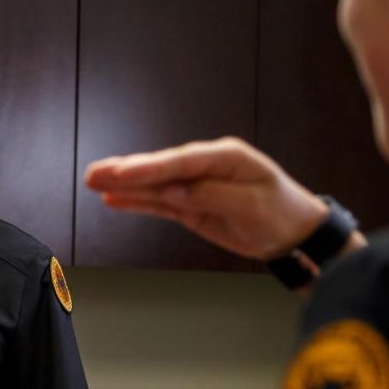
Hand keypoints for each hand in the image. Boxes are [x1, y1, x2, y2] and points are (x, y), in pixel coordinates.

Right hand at [84, 136, 329, 260]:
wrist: (295, 232)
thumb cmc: (281, 213)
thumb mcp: (251, 205)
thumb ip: (210, 196)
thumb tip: (173, 192)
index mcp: (226, 156)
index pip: (181, 160)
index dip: (150, 166)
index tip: (123, 172)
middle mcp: (207, 166)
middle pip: (161, 167)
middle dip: (127, 171)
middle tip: (94, 172)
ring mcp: (197, 185)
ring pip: (155, 184)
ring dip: (125, 184)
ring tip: (92, 180)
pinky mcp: (192, 205)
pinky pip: (160, 202)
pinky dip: (138, 201)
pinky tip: (114, 198)